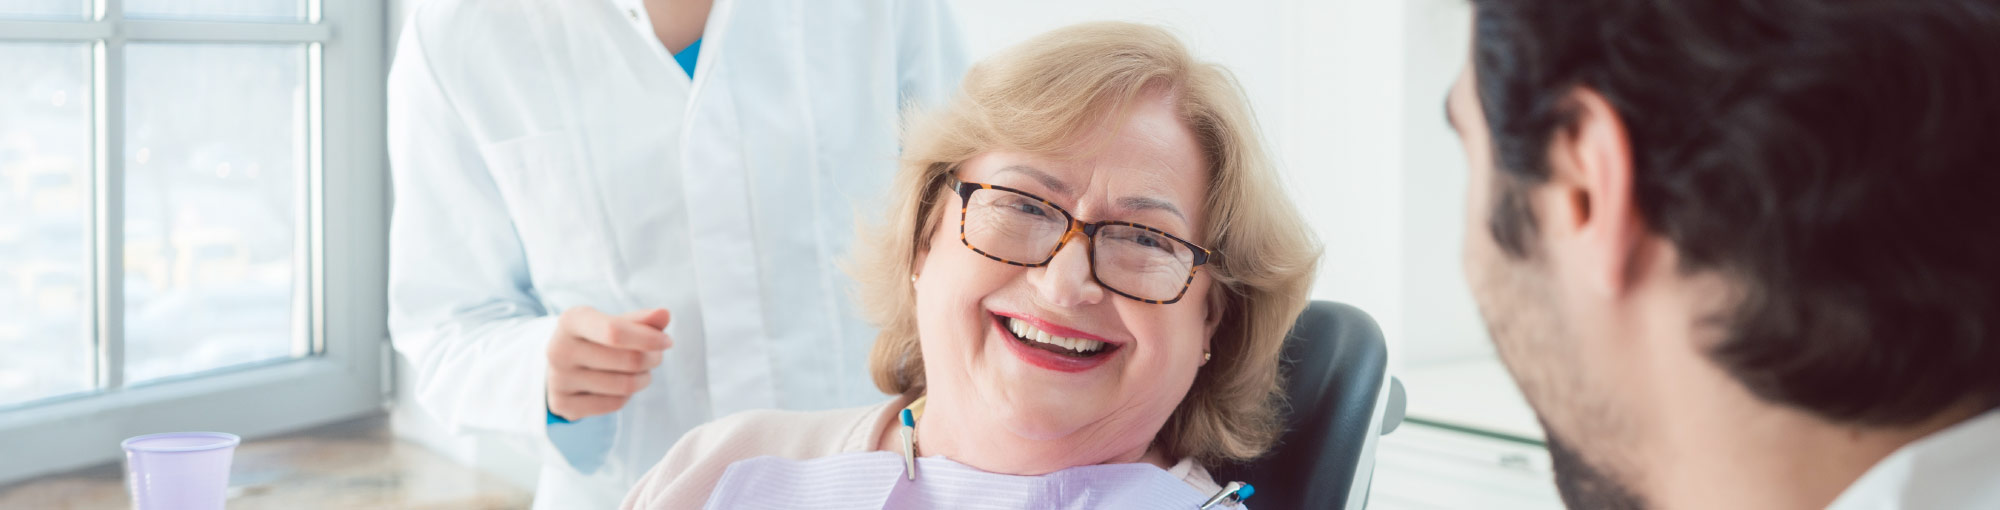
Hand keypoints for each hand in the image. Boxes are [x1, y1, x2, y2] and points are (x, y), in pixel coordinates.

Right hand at [546, 306, 671, 420]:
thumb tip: (665, 314)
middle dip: (652, 359)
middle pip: (628, 360)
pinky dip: (627, 396)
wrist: (562, 365)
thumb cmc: (596, 339)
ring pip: (624, 385)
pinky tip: (621, 387)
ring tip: (641, 371)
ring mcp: (559, 379)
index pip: (615, 332)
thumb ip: (642, 320)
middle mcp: (559, 349)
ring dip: (644, 378)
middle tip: (655, 356)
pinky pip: (615, 404)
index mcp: (571, 321)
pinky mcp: (563, 404)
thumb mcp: (615, 323)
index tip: (667, 341)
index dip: (648, 338)